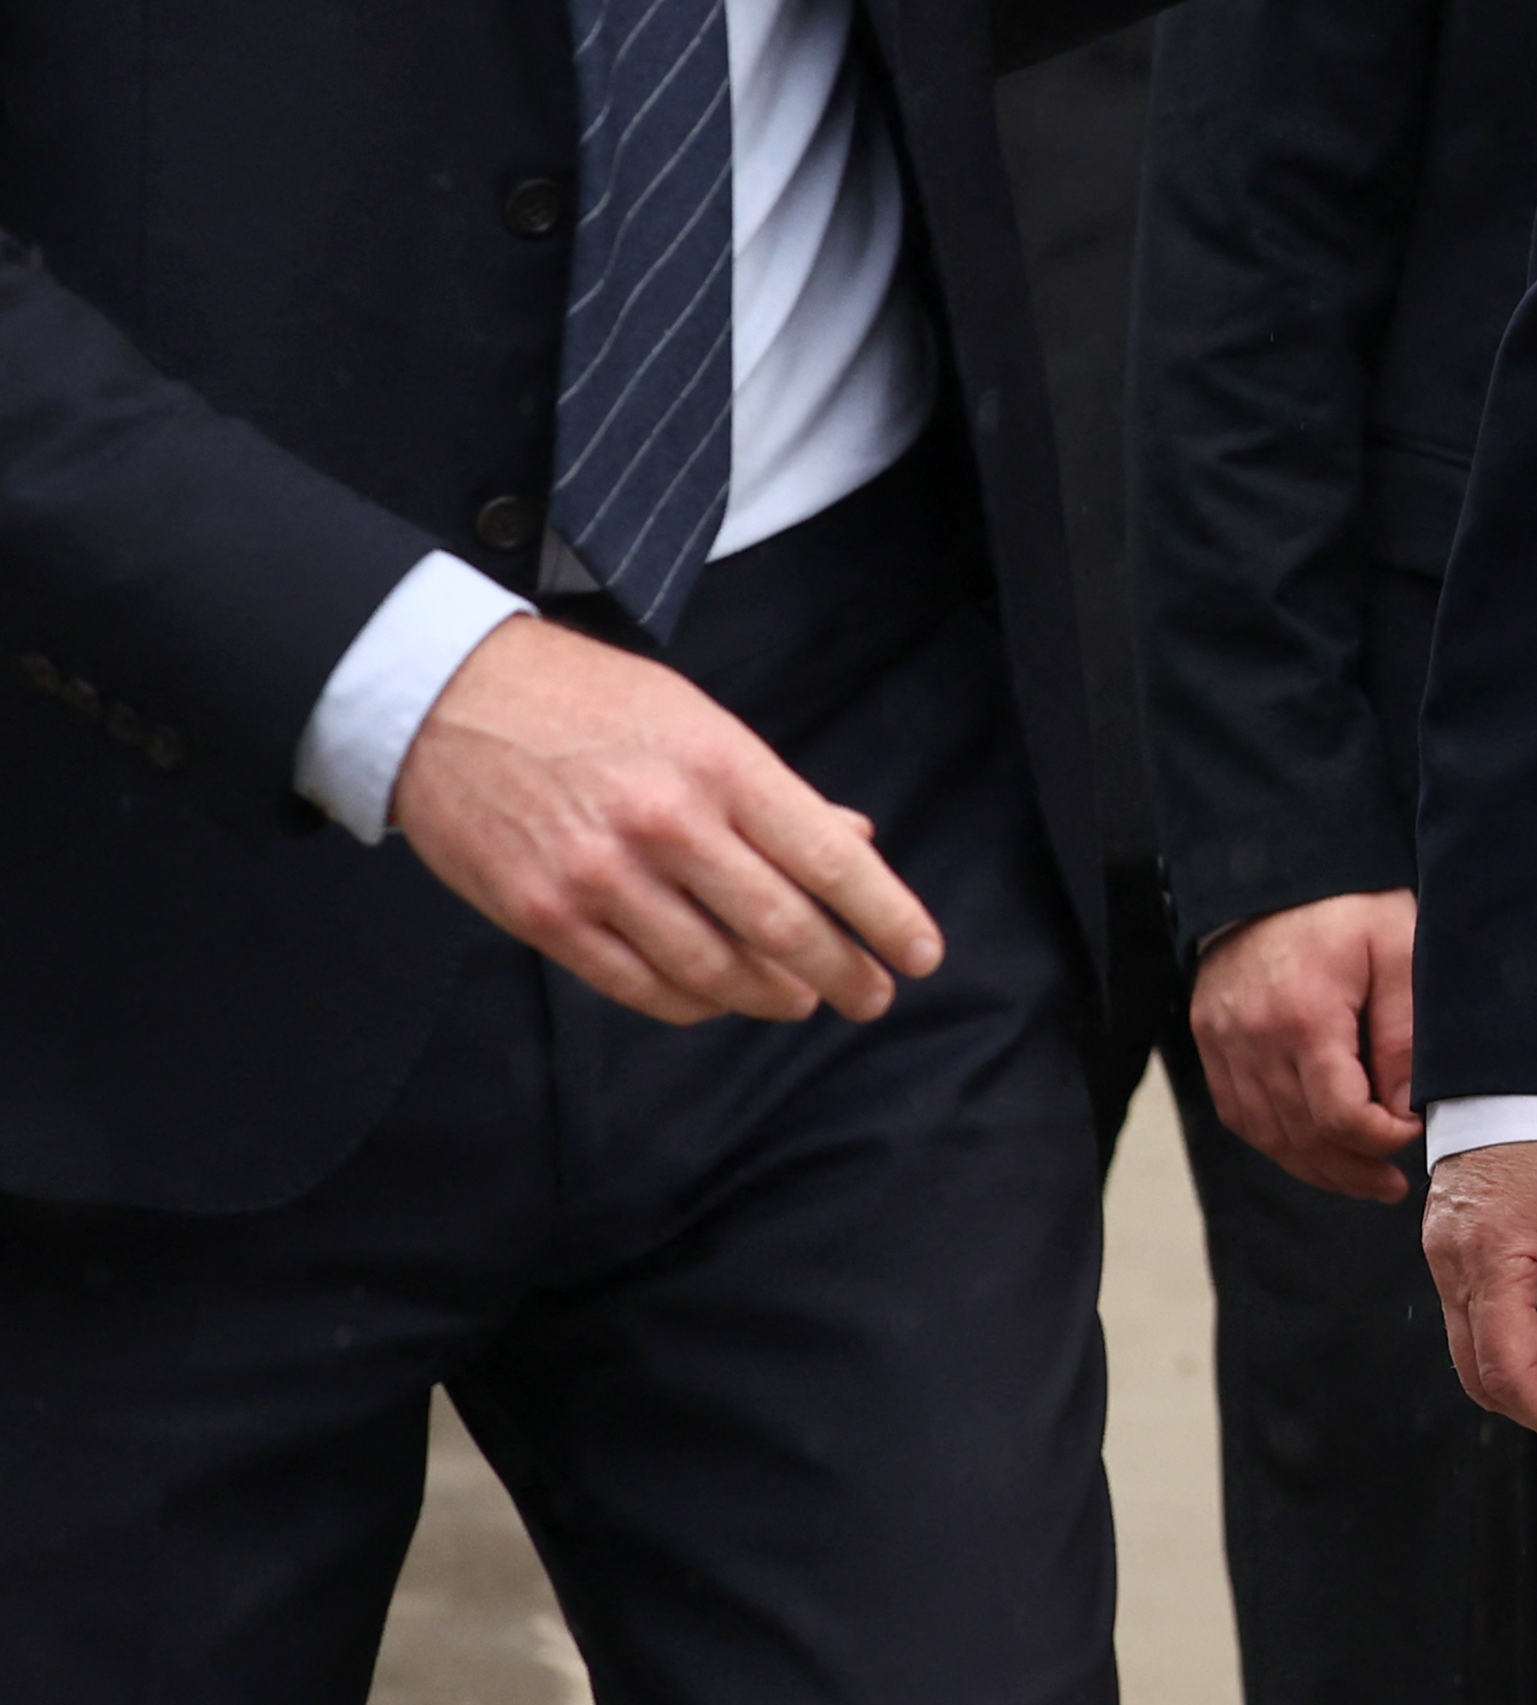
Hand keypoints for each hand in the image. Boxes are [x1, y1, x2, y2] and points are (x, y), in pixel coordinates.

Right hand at [386, 611, 945, 1025]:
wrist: (446, 702)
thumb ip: (773, 791)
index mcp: (720, 766)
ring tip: (800, 1000)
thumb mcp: (698, 720)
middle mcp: (667, 825)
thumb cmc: (587, 701)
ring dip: (768, 996)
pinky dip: (690, 1003)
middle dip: (842, 972)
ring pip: (711, 969)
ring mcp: (600, 876)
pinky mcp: (543, 916)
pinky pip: (636, 986)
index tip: (921, 953)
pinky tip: (717, 1001)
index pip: (828, 859)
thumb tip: (854, 841)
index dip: (885, 915)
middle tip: (872, 996)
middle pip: (780, 926)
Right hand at [1189, 889, 1420, 1200]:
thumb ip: (1404, 1036)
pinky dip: (1278, 1142)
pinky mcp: (1210, 1042)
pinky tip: (1314, 1149)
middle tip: (1392, 1184)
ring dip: (1315, 1167)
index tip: (1414, 1133)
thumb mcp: (1399, 953)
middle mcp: (1252, 1037)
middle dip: (1353, 1169)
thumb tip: (1406, 1111)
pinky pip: (1241, 1114)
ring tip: (1362, 1179)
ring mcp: (1223, 1042)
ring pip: (1267, 1135)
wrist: (1277, 870)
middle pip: (1301, 1135)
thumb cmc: (1350, 908)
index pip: (1338, 1114)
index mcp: (1304, 1015)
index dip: (1380, 1140)